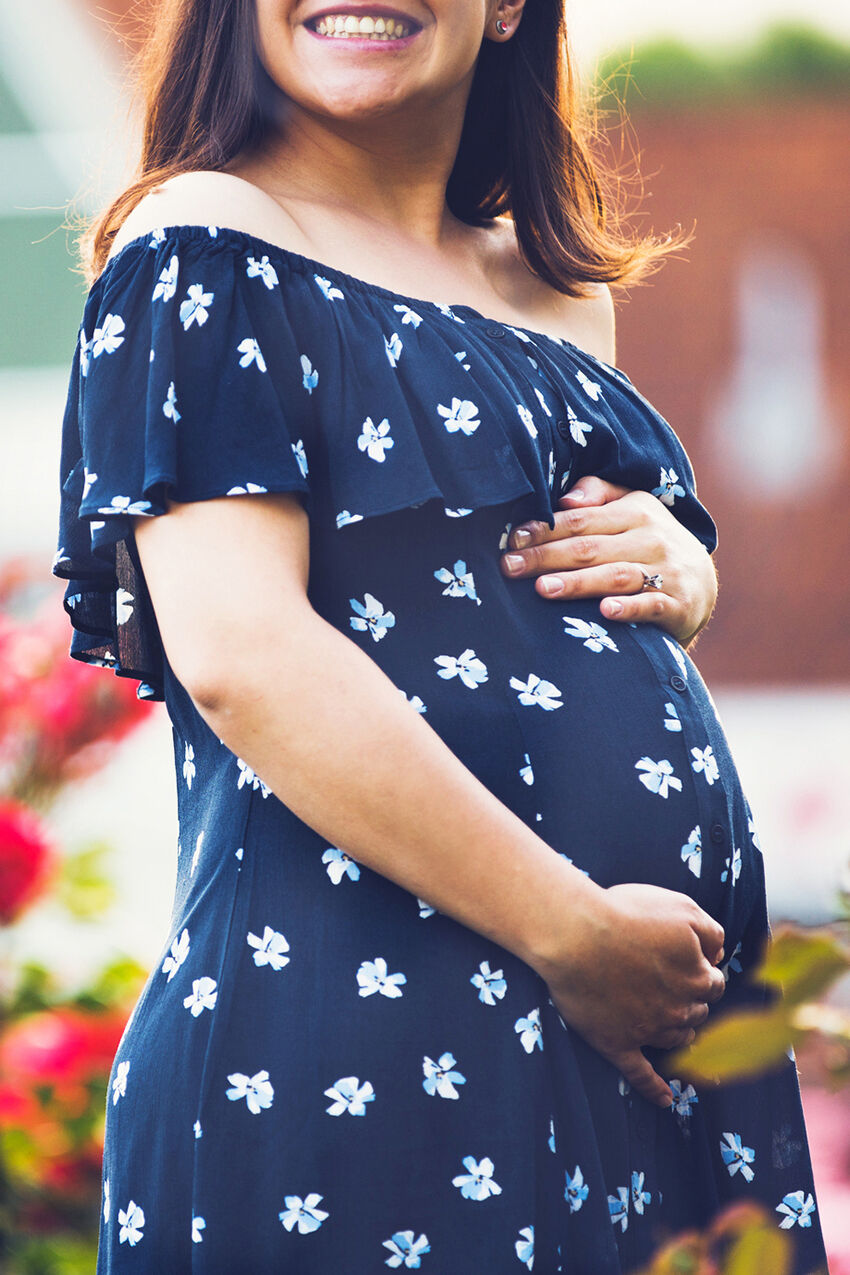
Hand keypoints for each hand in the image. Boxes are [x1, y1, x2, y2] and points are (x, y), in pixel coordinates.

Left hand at [500, 476, 717, 646]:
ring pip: (615, 575)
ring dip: (578, 582)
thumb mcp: (631, 509)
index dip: (544, 528)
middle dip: (546, 557)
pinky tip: (604, 612)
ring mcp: (667, 572)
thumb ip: (598, 494)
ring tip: (542, 588)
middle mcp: (652, 538)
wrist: (700, 586)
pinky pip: (650, 605)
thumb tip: (564, 499)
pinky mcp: (677, 604)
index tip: (512, 540)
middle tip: (509, 567)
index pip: (580, 519)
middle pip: (590, 547)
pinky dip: (628, 608)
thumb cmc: (649, 544)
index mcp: (635, 510)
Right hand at [540, 882, 725, 1107]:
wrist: (576, 934)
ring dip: (675, 1031)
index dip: (700, 970)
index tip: (681, 960)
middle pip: (696, 1012)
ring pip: (676, 1039)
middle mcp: (678, 1009)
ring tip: (659, 1015)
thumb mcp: (682, 908)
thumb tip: (720, 954)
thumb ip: (711, 932)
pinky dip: (655, 1090)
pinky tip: (665, 1099)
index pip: (714, 982)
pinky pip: (641, 1075)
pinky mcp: (618, 1044)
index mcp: (697, 977)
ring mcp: (648, 1031)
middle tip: (664, 980)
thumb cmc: (626, 914)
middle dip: (688, 1000)